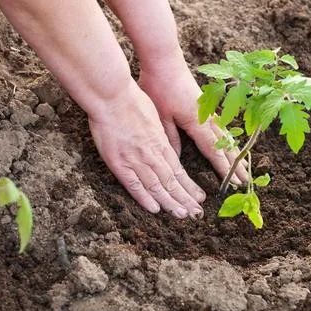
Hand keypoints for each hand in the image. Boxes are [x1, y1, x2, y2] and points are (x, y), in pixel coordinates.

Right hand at [88, 80, 205, 217]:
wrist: (111, 96)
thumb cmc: (131, 100)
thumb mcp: (154, 116)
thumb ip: (159, 134)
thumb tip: (163, 144)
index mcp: (160, 142)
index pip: (178, 170)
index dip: (189, 186)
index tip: (199, 197)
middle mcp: (151, 154)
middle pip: (172, 181)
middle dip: (185, 199)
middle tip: (197, 213)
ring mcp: (135, 159)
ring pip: (157, 186)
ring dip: (170, 202)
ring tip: (182, 215)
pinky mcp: (118, 163)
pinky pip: (133, 184)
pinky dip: (145, 198)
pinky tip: (156, 209)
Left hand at [139, 55, 248, 183]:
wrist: (164, 59)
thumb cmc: (159, 86)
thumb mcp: (160, 116)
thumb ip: (171, 138)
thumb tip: (177, 160)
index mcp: (196, 122)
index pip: (213, 150)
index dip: (223, 168)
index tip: (233, 183)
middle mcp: (206, 117)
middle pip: (225, 144)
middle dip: (235, 164)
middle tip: (246, 181)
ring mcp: (208, 109)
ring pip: (225, 135)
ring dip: (234, 152)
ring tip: (243, 166)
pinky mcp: (205, 103)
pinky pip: (221, 126)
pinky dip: (228, 138)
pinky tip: (230, 143)